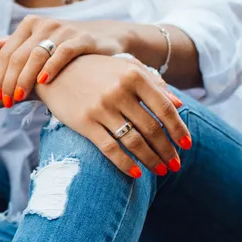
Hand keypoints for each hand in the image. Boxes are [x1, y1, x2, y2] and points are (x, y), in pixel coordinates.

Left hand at [0, 16, 130, 106]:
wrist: (104, 37)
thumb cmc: (64, 44)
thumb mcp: (37, 43)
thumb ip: (13, 45)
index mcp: (29, 24)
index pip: (6, 53)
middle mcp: (44, 24)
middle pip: (18, 56)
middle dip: (9, 82)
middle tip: (7, 102)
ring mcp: (63, 30)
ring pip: (36, 56)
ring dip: (25, 79)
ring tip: (19, 97)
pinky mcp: (82, 39)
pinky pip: (62, 53)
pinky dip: (50, 68)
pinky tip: (43, 82)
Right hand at [34, 54, 189, 178]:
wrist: (55, 72)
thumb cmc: (96, 70)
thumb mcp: (125, 68)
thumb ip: (153, 83)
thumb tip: (179, 105)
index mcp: (134, 75)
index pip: (164, 108)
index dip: (178, 129)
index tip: (187, 145)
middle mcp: (119, 91)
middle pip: (151, 128)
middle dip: (166, 150)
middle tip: (175, 165)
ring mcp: (101, 108)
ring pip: (133, 141)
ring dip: (151, 159)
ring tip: (161, 170)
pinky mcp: (84, 122)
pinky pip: (110, 148)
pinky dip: (125, 163)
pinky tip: (137, 173)